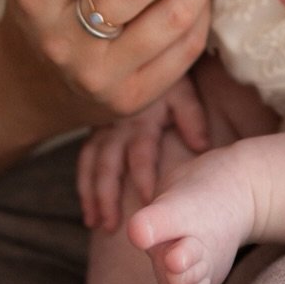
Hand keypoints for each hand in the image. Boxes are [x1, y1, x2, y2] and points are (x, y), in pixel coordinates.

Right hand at [76, 77, 208, 229]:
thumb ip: (192, 117)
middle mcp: (117, 128)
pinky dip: (83, 186)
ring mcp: (102, 130)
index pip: (140, 154)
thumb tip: (201, 146)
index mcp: (141, 120)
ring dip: (91, 195)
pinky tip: (87, 210)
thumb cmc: (167, 80)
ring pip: (91, 166)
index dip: (143, 178)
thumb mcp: (182, 92)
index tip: (148, 203)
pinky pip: (84, 161)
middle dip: (108, 197)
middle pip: (108, 166)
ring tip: (94, 223)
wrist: (140, 57)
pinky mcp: (94, 132)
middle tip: (112, 226)